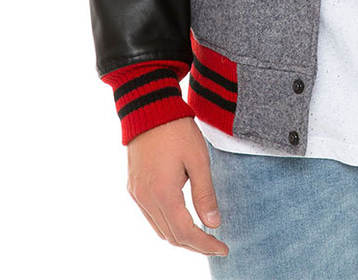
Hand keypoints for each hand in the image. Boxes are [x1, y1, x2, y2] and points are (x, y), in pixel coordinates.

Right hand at [126, 117, 228, 256]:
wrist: (149, 108)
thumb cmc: (177, 130)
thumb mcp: (199, 160)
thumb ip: (205, 194)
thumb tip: (214, 224)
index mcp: (163, 193)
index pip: (185, 233)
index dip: (205, 245)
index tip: (223, 248)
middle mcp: (145, 199)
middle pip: (171, 236)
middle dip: (195, 244)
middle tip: (216, 244)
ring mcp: (137, 194)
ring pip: (159, 229)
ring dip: (181, 236)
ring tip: (202, 235)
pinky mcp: (133, 187)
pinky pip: (150, 216)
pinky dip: (168, 224)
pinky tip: (182, 218)